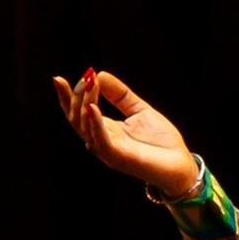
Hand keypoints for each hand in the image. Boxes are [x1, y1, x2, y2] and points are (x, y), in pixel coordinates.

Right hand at [51, 67, 198, 197]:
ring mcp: (107, 151)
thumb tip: (100, 74)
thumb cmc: (161, 142)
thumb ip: (120, 95)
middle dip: (75, 96)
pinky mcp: (117, 158)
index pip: (78, 112)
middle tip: (85, 78)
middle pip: (76, 118)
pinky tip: (92, 107)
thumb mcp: (140, 110)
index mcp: (104, 130)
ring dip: (84, 103)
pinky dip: (94, 123)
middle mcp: (101, 141)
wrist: (181, 165)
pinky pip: (100, 140)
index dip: (66, 97)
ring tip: (90, 84)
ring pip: (84, 127)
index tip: (58, 79)